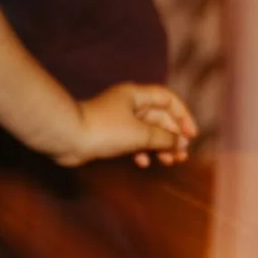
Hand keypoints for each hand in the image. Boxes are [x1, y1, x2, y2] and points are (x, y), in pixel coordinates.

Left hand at [65, 84, 195, 167]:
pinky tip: (143, 163)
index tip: (190, 135)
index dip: (182, 115)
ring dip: (160, 146)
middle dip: (172, 136)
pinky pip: (133, 141)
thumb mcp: (140, 134)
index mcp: (136, 95)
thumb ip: (164, 138)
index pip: (167, 99)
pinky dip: (141, 151)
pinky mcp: (110, 134)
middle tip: (182, 155)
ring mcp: (119, 120)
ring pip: (147, 131)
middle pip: (159, 117)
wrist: (67, 137)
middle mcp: (128, 104)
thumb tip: (182, 143)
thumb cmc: (104, 130)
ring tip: (170, 162)